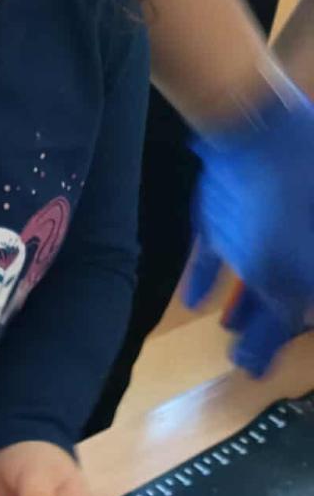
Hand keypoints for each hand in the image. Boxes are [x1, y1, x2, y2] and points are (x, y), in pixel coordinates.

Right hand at [183, 70, 313, 375]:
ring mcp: (234, 248)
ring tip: (231, 330)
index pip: (284, 325)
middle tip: (248, 362)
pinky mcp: (213, 222)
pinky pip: (206, 260)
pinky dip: (200, 282)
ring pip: (238, 289)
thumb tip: (305, 295)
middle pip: (261, 318)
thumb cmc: (307, 165)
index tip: (258, 368)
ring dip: (239, 313)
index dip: (271, 348)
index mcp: (293, 277)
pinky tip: (194, 300)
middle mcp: (260, 273)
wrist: (256, 127)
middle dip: (258, 342)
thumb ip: (312, 255)